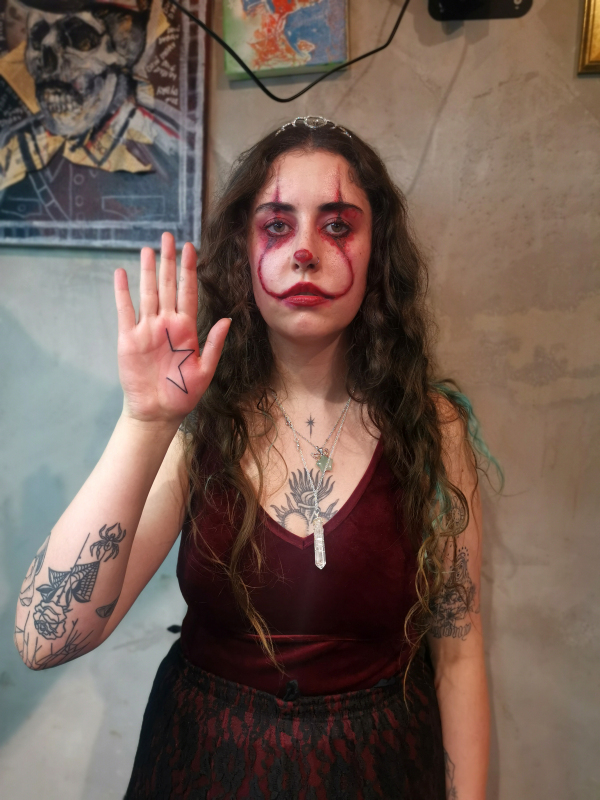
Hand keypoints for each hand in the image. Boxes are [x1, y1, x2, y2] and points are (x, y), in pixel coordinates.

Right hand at [114, 232, 229, 424]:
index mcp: (187, 329)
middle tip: (168, 236)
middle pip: (168, 286)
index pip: (188, 292)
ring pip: (148, 292)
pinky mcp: (129, 338)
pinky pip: (125, 310)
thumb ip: (213, 344)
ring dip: (148, 271)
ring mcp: (147, 329)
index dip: (189, 270)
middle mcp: (167, 324)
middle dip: (169, 261)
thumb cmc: (184, 394)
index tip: (192, 247)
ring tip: (149, 249)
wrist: (158, 412)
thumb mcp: (205, 371)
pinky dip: (122, 292)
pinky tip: (121, 273)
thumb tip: (227, 320)